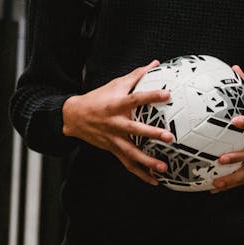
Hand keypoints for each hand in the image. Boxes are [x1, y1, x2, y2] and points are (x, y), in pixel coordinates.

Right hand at [62, 60, 174, 185]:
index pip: (135, 98)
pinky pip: (128, 164)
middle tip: (169, 137)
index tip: (167, 94)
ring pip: (131, 152)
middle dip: (151, 133)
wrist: (74, 116)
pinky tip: (155, 181)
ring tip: (164, 168)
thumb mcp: (115, 84)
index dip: (151, 95)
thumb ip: (136, 75)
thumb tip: (155, 63)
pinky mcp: (113, 149)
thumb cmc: (98, 98)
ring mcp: (113, 138)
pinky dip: (141, 173)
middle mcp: (115, 123)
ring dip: (147, 161)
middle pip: (134, 129)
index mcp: (116, 105)